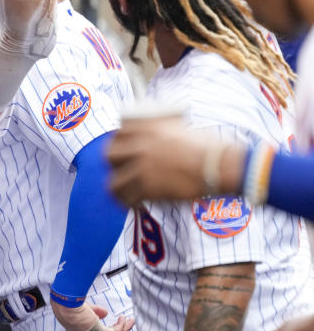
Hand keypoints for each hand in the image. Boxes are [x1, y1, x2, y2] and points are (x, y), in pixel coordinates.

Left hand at [51, 300, 133, 330]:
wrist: (67, 309)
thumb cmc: (70, 307)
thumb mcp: (84, 309)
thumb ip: (95, 312)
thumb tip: (106, 313)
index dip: (107, 328)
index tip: (113, 320)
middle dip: (118, 329)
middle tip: (126, 322)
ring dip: (124, 328)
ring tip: (131, 320)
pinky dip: (122, 326)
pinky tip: (124, 318)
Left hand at [106, 115, 245, 204]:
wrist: (221, 165)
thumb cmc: (210, 147)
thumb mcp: (183, 127)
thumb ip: (167, 130)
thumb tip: (165, 136)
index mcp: (148, 127)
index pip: (119, 131)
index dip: (118, 140)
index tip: (123, 146)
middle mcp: (140, 146)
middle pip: (110, 154)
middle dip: (113, 162)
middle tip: (121, 167)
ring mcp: (142, 168)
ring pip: (114, 181)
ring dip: (117, 186)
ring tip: (123, 191)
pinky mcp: (149, 188)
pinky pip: (127, 199)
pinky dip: (128, 202)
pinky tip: (134, 204)